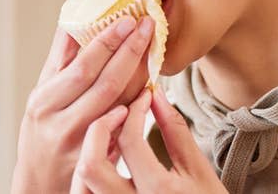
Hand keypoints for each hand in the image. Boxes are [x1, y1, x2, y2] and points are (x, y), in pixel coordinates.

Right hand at [11, 16, 154, 193]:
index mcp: (45, 101)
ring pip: (118, 106)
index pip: (82, 67)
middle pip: (105, 85)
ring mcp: (81, 145)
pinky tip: (149, 87)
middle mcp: (61, 124)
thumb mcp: (42, 92)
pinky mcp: (99, 161)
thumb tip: (74, 19)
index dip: (106, 42)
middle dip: (129, 52)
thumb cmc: (42, 128)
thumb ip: (60, 59)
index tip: (127, 21)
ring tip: (152, 50)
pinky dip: (137, 106)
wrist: (39, 181)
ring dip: (139, 77)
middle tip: (147, 27)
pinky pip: (125, 128)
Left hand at [71, 86, 227, 193]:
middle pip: (91, 165)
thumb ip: (174, 130)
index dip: (135, 110)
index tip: (144, 97)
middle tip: (120, 111)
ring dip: (90, 154)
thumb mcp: (197, 169)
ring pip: (81, 186)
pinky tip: (108, 160)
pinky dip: (90, 176)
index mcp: (158, 192)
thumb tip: (155, 94)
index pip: (130, 141)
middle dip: (99, 129)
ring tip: (112, 135)